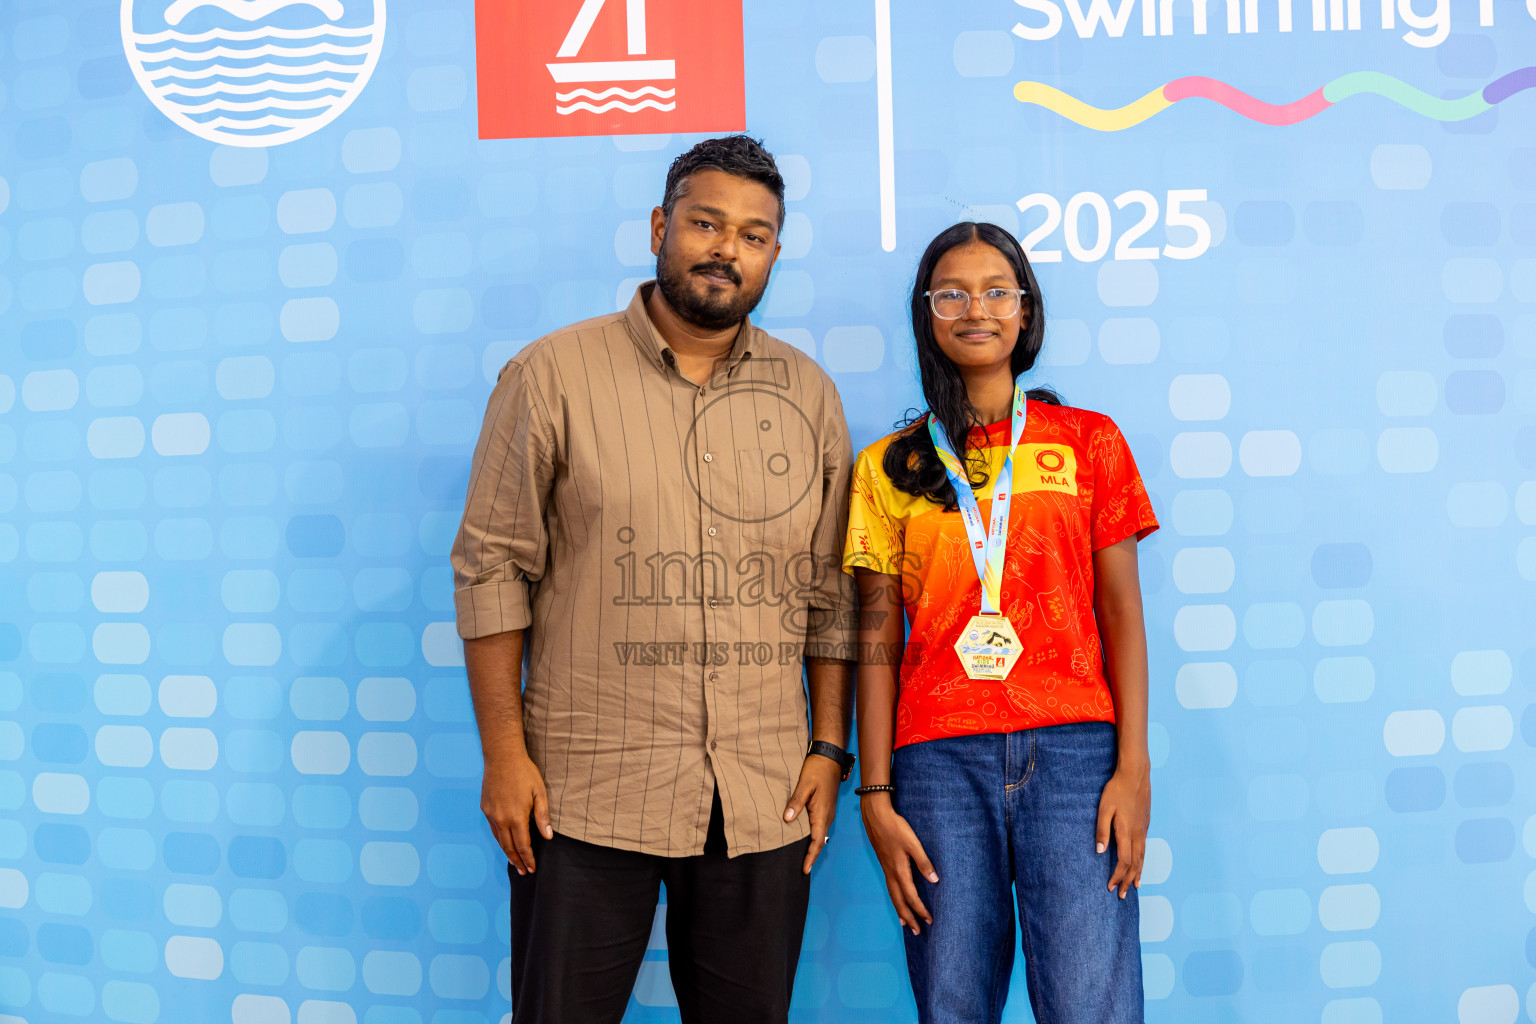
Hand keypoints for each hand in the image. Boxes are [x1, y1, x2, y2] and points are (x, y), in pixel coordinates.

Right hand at [481, 752, 552, 875]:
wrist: (502, 756)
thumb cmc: (524, 772)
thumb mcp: (539, 793)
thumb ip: (543, 816)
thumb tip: (548, 837)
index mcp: (516, 817)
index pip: (523, 845)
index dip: (528, 859)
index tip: (532, 869)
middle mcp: (501, 819)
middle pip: (509, 847)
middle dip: (517, 861)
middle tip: (524, 872)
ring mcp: (491, 814)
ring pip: (499, 840)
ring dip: (507, 852)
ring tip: (515, 862)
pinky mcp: (485, 808)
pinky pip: (493, 829)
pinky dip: (500, 839)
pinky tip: (505, 842)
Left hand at [783, 753, 842, 873]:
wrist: (830, 757)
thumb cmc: (817, 769)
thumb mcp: (804, 785)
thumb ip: (796, 802)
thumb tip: (787, 819)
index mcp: (822, 813)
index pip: (817, 841)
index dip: (810, 856)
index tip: (804, 869)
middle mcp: (827, 815)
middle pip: (820, 841)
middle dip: (812, 855)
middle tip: (803, 868)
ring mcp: (828, 811)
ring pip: (821, 834)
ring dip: (814, 846)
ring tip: (804, 856)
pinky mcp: (826, 807)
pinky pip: (821, 826)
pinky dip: (815, 836)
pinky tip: (807, 837)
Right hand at [860, 794, 937, 934]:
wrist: (876, 817)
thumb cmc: (896, 828)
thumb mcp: (913, 843)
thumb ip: (924, 862)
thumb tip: (935, 880)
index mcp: (900, 870)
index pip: (911, 896)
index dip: (920, 910)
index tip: (930, 920)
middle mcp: (891, 874)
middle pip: (900, 902)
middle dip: (909, 917)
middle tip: (917, 931)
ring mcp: (886, 870)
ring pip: (893, 896)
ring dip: (900, 911)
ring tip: (905, 923)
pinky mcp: (884, 865)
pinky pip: (890, 888)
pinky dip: (895, 899)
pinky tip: (897, 899)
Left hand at [1096, 760, 1150, 897]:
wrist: (1136, 775)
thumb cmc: (1116, 790)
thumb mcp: (1104, 808)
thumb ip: (1101, 830)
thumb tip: (1099, 851)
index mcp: (1126, 832)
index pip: (1124, 862)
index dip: (1118, 876)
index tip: (1111, 887)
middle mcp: (1138, 834)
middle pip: (1135, 865)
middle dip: (1128, 881)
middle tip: (1123, 895)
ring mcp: (1144, 830)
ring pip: (1143, 858)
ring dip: (1138, 874)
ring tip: (1135, 887)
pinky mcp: (1146, 824)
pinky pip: (1145, 849)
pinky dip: (1142, 862)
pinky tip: (1140, 864)